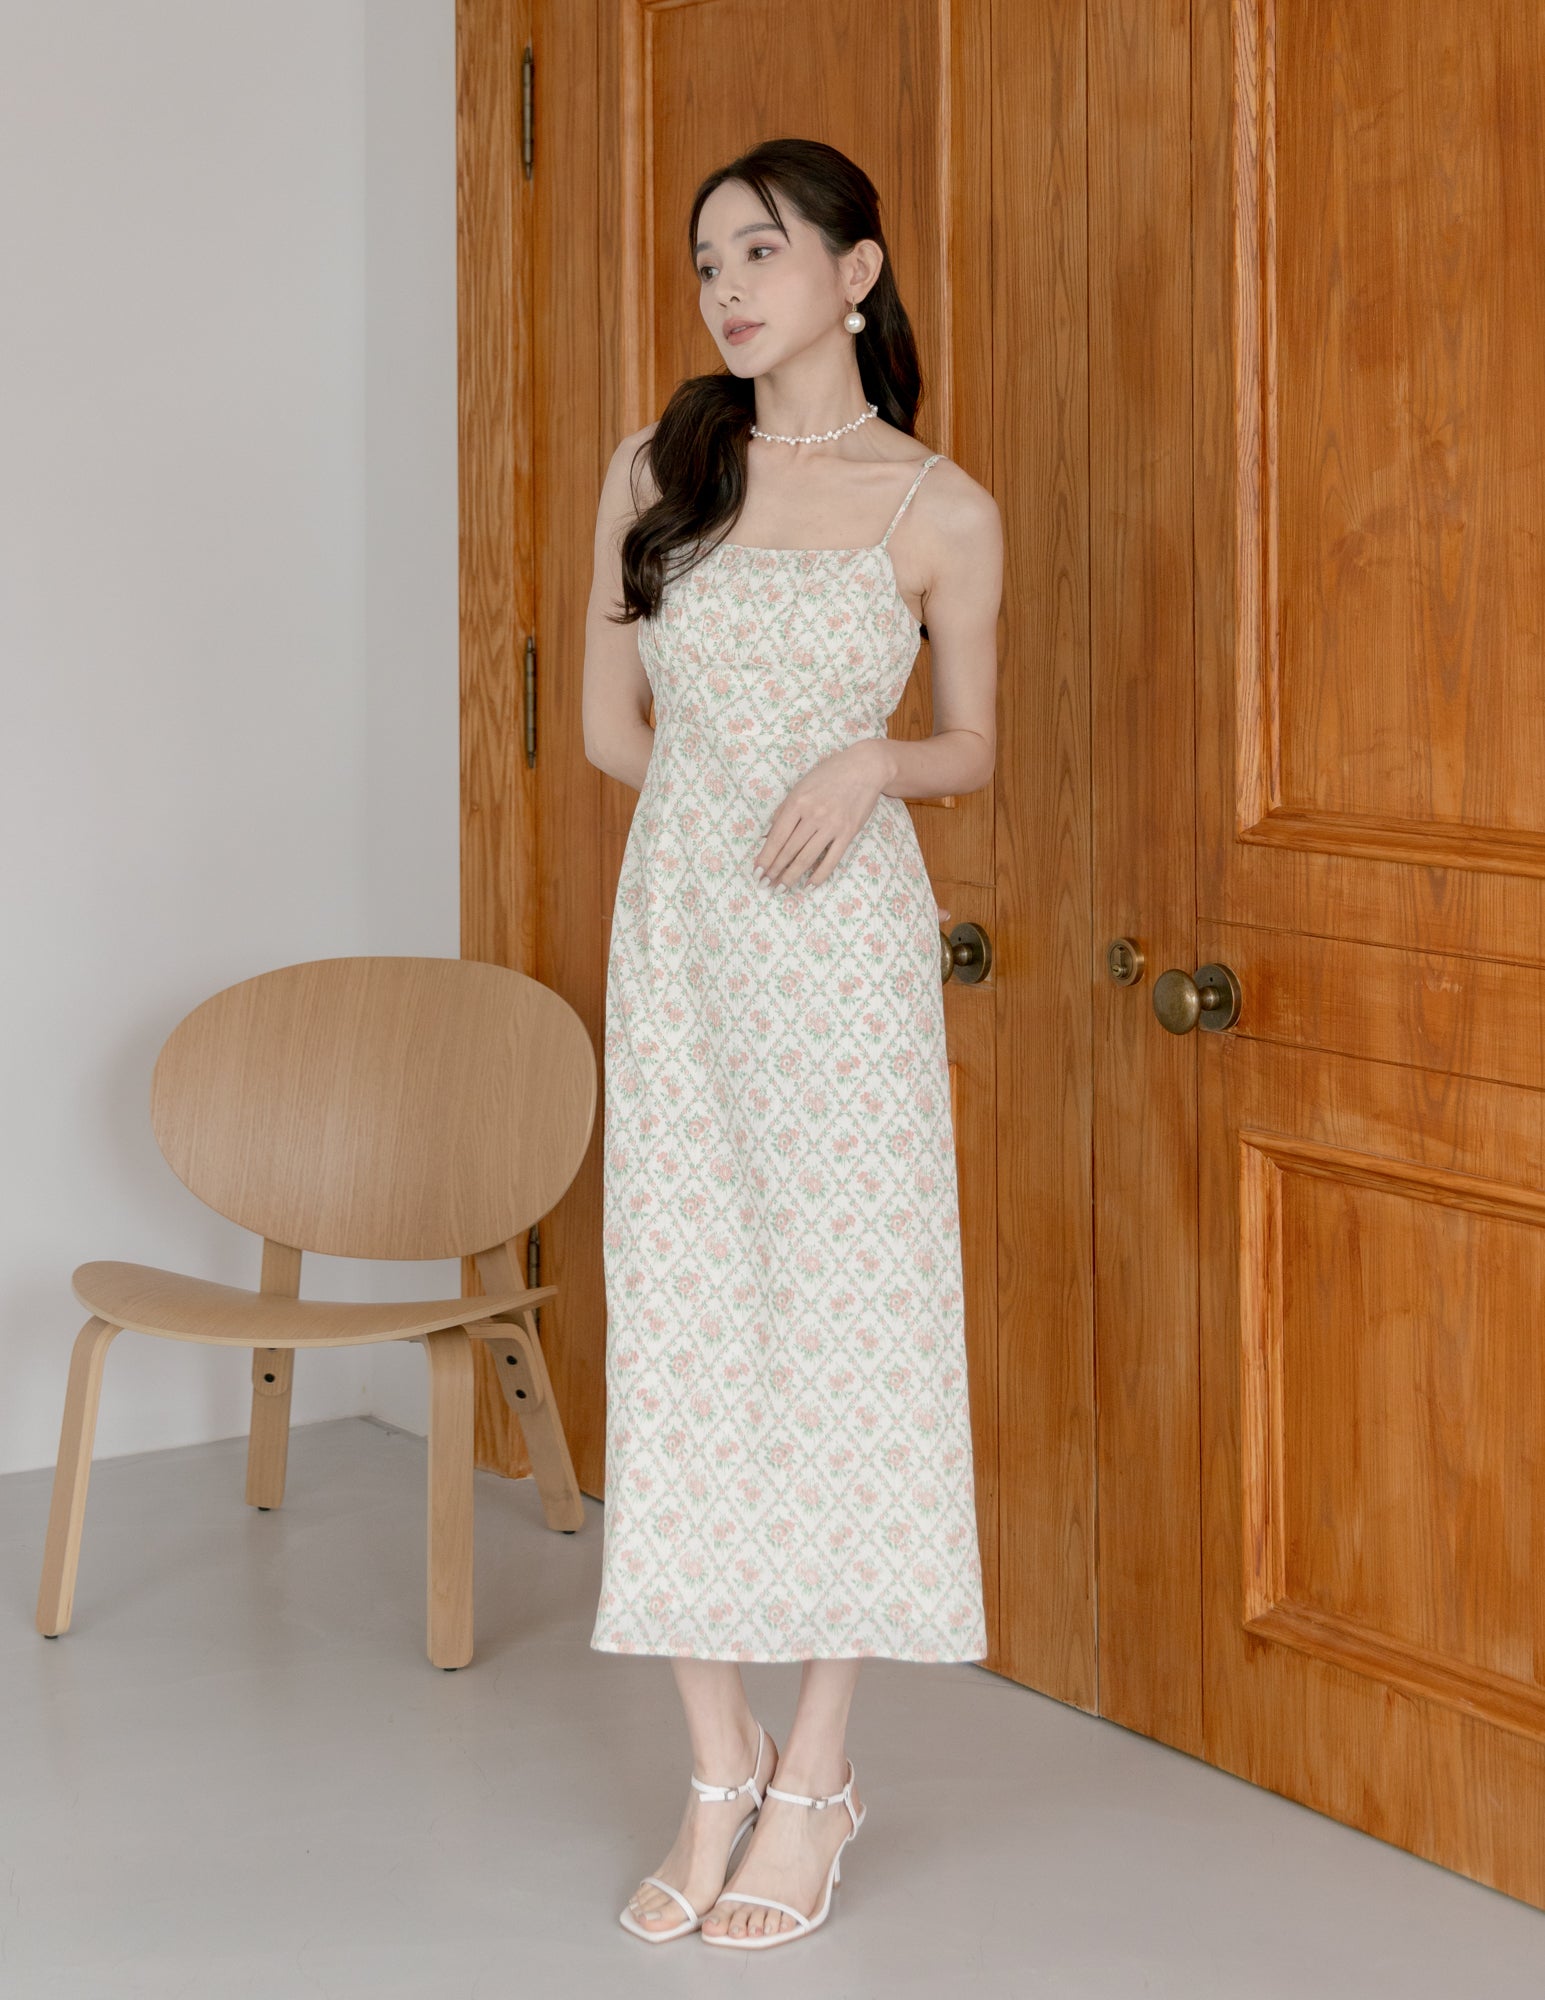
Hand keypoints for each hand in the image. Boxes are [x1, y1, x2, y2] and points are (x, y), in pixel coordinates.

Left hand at [753, 738, 895, 889]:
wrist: (864, 768)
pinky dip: (820, 876)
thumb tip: (767, 837)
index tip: (757, 872)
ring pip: (807, 858)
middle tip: (765, 885)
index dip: (765, 857)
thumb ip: (783, 811)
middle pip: (789, 850)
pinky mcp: (848, 833)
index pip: (776, 837)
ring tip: (782, 888)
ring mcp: (832, 825)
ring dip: (792, 876)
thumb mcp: (800, 786)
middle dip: (775, 871)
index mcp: (797, 802)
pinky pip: (831, 860)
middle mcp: (813, 815)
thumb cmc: (829, 775)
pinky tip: (809, 886)